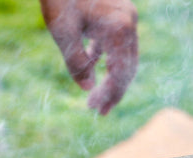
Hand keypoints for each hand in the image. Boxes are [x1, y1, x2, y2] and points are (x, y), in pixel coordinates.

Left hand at [40, 0, 137, 114]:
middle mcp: (128, 24)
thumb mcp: (63, 33)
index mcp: (119, 30)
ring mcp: (126, 17)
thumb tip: (88, 89)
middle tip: (99, 110)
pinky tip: (92, 65)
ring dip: (111, 77)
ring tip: (96, 95)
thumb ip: (77, 64)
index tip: (97, 110)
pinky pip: (118, 43)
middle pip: (127, 68)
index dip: (109, 95)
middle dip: (113, 91)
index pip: (120, 74)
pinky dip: (107, 57)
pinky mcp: (119, 13)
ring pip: (125, 57)